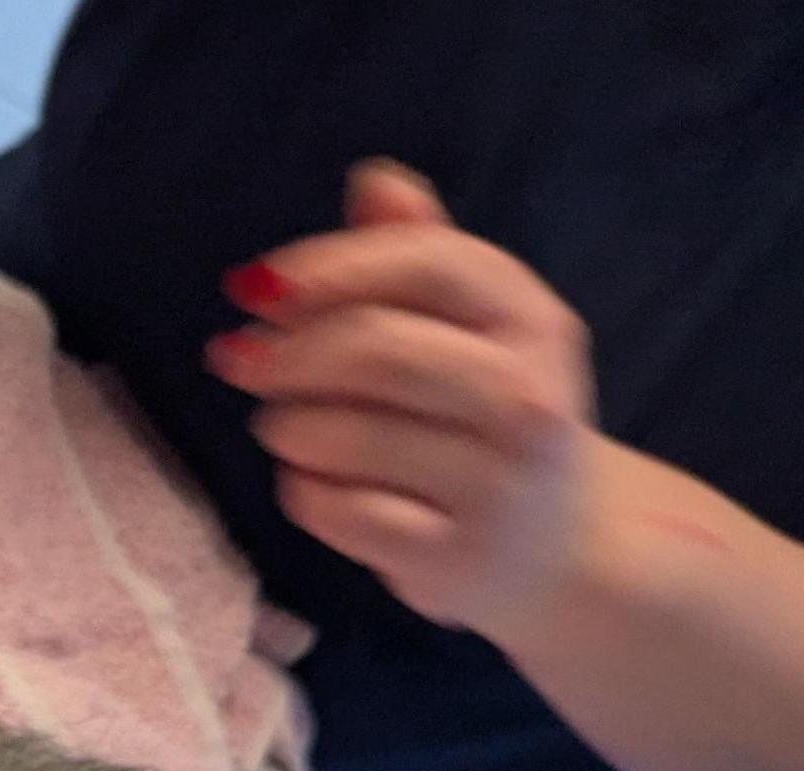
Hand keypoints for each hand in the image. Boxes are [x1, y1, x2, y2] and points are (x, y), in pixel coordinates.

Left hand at [207, 161, 610, 636]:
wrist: (563, 548)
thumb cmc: (493, 417)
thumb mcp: (478, 328)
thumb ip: (423, 252)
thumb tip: (372, 179)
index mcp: (535, 320)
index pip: (426, 263)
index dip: (326, 267)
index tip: (254, 285)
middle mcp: (528, 399)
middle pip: (375, 350)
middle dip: (287, 353)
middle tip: (240, 361)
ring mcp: (496, 486)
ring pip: (346, 436)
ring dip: (286, 425)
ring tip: (283, 424)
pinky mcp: (453, 559)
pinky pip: (340, 512)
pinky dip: (304, 491)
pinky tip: (312, 482)